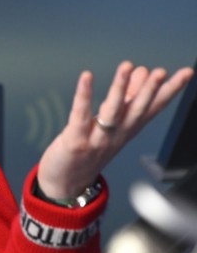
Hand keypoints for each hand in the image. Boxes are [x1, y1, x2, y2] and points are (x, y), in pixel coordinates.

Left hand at [37, 61, 193, 199]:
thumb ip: (127, 98)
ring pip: (112, 112)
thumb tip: (140, 72)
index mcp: (128, 130)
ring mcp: (97, 140)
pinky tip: (86, 77)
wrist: (67, 185)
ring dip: (120, 89)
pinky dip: (84, 96)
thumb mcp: (113, 125)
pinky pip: (80, 116)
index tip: (185, 73)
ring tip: (128, 67)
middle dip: (149, 91)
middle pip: (136, 111)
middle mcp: (117, 135)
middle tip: (160, 71)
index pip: (153, 108)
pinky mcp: (75, 141)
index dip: (169, 91)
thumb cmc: (89, 151)